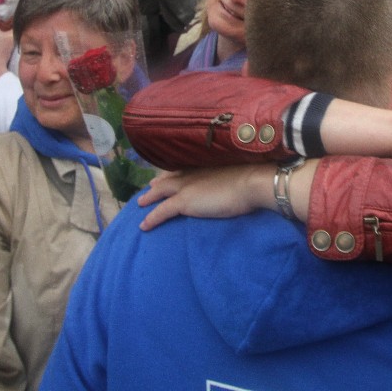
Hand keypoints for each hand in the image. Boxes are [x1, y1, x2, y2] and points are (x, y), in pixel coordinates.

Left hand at [136, 166, 270, 229]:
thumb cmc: (251, 181)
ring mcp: (186, 187)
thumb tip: (234, 185)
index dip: (174, 174)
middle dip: (158, 184)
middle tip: (150, 187)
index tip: (167, 176)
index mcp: (204, 166)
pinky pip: (161, 211)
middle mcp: (192, 174)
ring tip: (140, 203)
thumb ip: (230, 180)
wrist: (250, 183)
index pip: (184, 170)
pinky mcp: (184, 202)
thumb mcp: (237, 177)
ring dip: (149, 198)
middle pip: (168, 178)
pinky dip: (151, 218)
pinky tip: (143, 226)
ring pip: (161, 192)